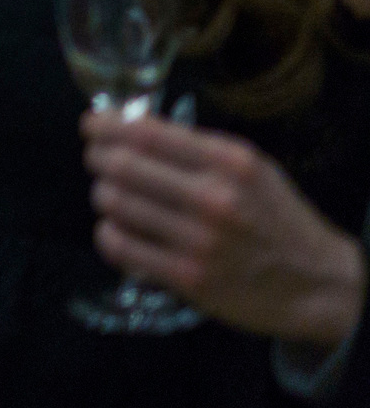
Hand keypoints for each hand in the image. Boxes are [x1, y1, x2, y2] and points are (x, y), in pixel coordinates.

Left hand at [84, 111, 366, 347]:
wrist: (316, 284)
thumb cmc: (277, 218)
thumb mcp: (250, 167)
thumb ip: (195, 147)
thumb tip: (129, 124)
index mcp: (229, 162)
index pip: (145, 133)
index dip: (106, 125)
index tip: (91, 124)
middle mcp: (213, 199)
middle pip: (120, 165)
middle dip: (98, 157)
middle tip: (97, 159)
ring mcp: (198, 241)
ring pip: (112, 203)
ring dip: (104, 195)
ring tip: (114, 196)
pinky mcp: (186, 278)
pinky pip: (119, 245)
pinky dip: (109, 233)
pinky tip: (119, 230)